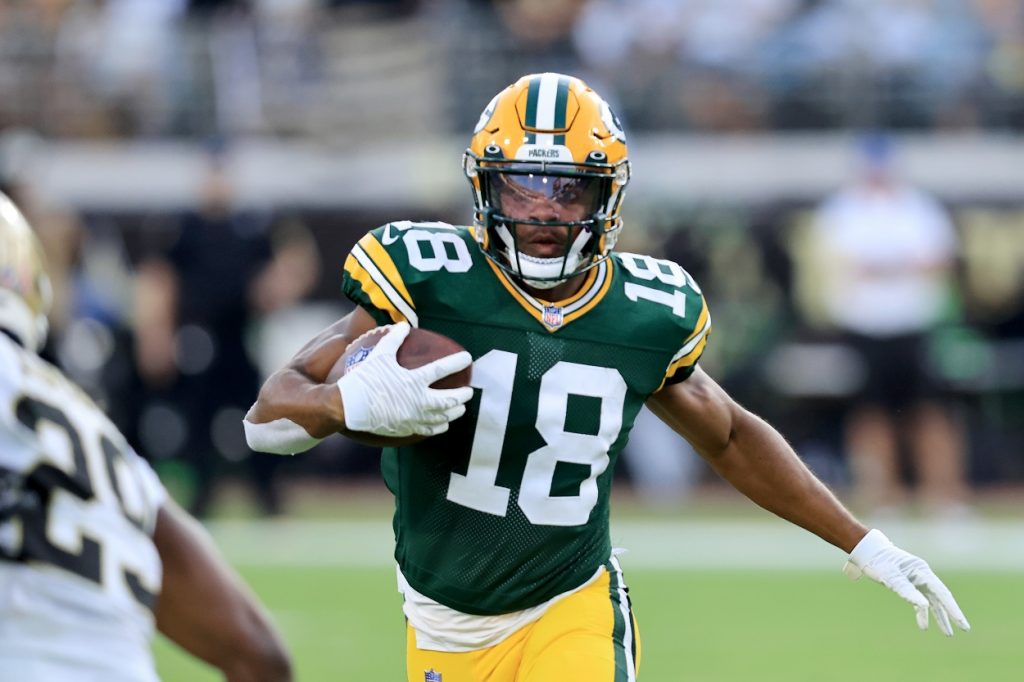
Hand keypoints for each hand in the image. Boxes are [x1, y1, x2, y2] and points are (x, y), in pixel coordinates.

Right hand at [338, 323, 473, 437]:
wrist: (349, 407)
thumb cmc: (364, 379)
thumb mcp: (379, 355)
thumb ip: (393, 339)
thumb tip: (404, 324)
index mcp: (413, 381)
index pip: (442, 370)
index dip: (457, 362)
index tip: (468, 358)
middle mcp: (418, 401)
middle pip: (449, 399)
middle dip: (463, 395)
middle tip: (469, 391)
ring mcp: (413, 417)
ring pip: (442, 417)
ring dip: (454, 412)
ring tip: (460, 408)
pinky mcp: (407, 428)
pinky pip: (428, 430)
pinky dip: (439, 426)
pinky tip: (443, 424)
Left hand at [844, 529, 969, 635]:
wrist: (868, 551)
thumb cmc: (879, 561)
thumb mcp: (890, 577)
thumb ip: (907, 590)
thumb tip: (925, 606)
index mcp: (921, 570)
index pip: (941, 592)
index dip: (952, 608)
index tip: (961, 622)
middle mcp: (922, 574)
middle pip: (941, 597)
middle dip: (952, 613)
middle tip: (965, 628)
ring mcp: (917, 578)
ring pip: (932, 600)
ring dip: (939, 616)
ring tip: (948, 633)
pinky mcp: (909, 583)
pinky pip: (920, 599)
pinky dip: (922, 611)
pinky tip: (924, 624)